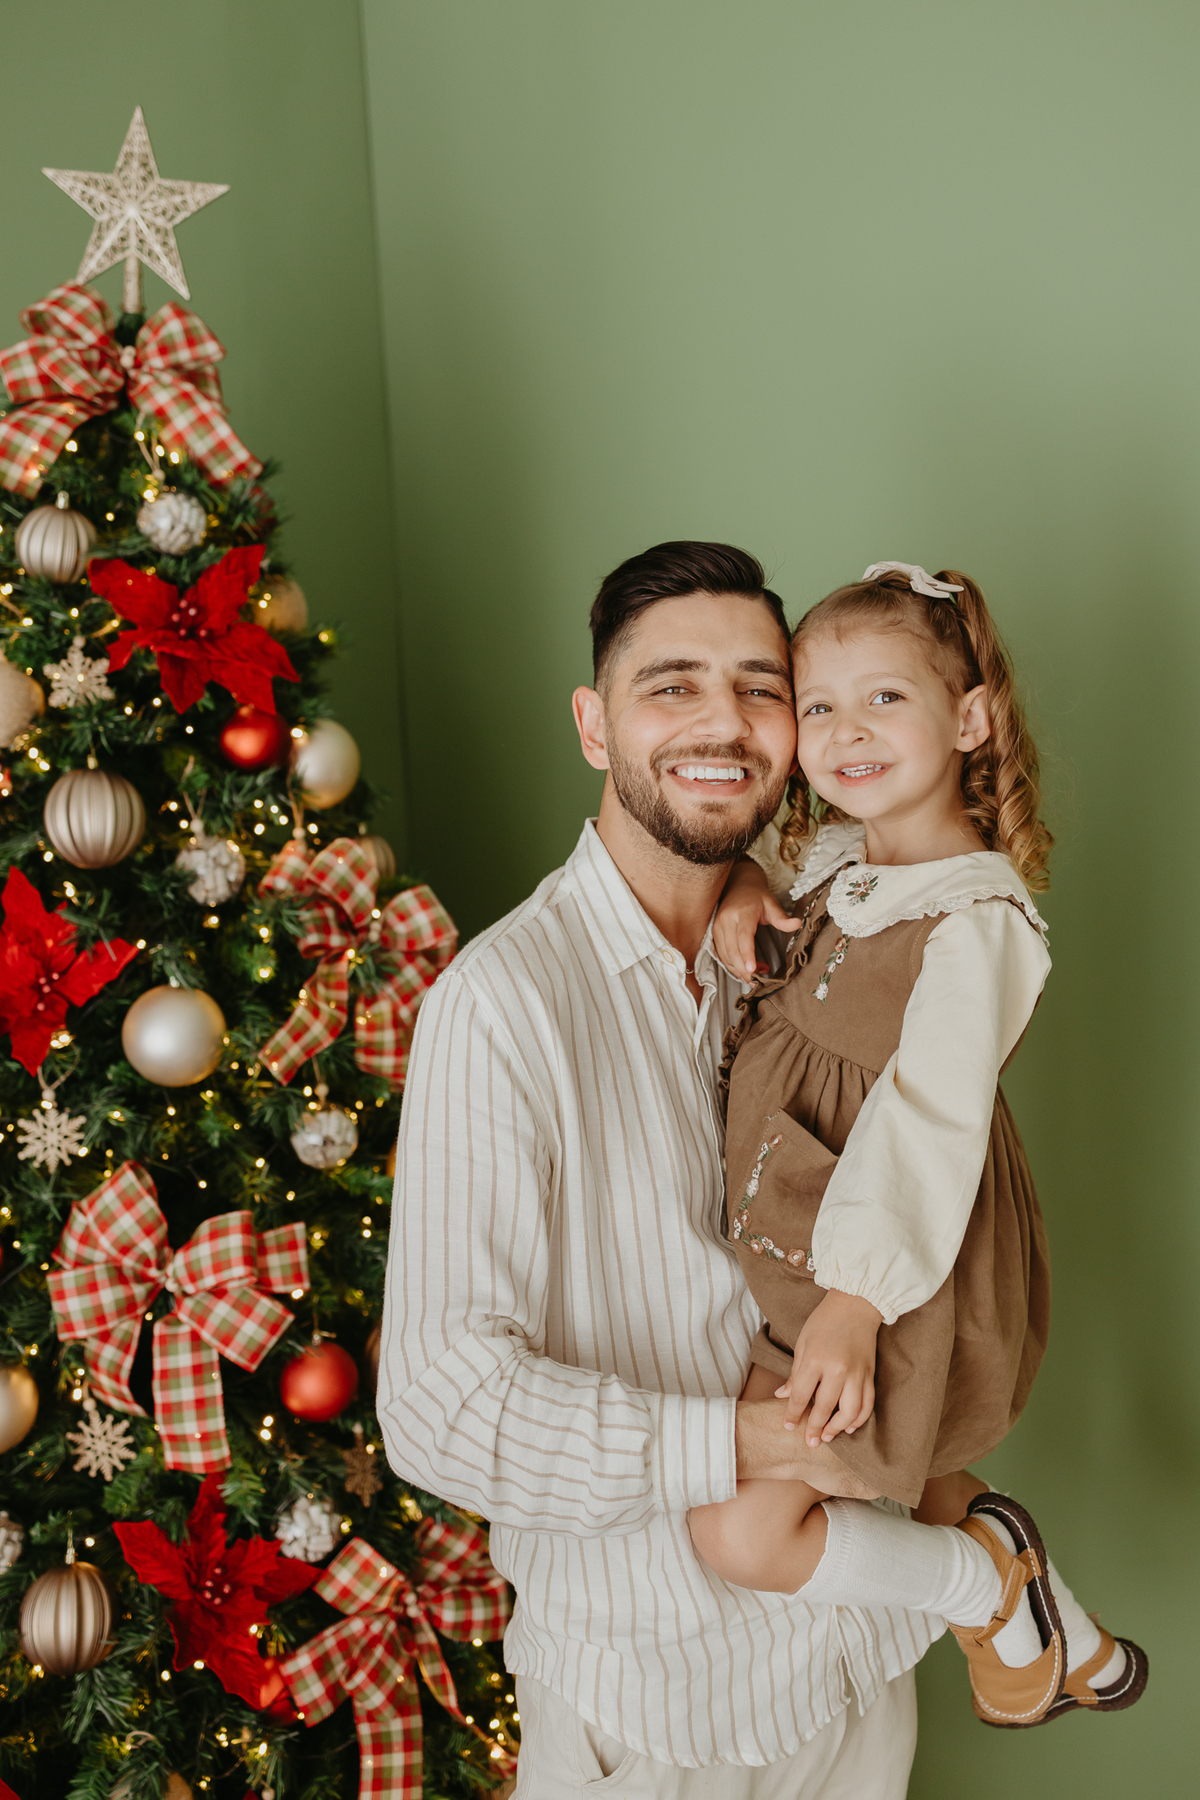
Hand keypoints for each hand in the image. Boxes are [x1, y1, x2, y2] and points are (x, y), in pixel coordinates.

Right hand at [713, 859, 801, 978]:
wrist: (738, 886)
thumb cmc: (757, 897)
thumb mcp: (772, 904)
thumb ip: (782, 918)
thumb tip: (797, 924)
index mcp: (742, 913)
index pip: (743, 936)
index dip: (747, 954)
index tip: (753, 969)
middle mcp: (726, 920)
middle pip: (732, 951)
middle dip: (745, 969)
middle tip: (760, 979)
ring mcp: (717, 928)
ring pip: (726, 956)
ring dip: (740, 970)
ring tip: (757, 974)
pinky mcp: (714, 935)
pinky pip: (721, 955)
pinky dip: (733, 966)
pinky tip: (746, 969)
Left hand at [776, 1291, 881, 1446]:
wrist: (856, 1304)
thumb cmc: (825, 1321)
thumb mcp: (803, 1343)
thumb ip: (795, 1373)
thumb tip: (782, 1396)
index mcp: (816, 1359)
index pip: (801, 1395)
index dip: (793, 1414)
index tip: (788, 1427)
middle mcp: (838, 1370)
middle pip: (825, 1407)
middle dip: (815, 1428)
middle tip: (809, 1442)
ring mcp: (857, 1374)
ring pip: (850, 1412)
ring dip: (838, 1428)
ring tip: (828, 1436)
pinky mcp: (870, 1375)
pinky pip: (867, 1404)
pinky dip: (859, 1419)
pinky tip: (849, 1427)